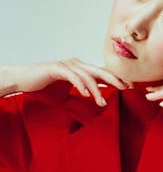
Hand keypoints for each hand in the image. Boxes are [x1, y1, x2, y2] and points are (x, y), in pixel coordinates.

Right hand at [1, 59, 131, 105]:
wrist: (24, 81)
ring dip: (96, 90)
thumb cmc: (44, 88)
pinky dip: (80, 85)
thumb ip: (78, 99)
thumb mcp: (65, 96)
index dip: (115, 79)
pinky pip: (72, 76)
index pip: (101, 73)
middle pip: (100, 70)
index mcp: (80, 69)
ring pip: (87, 76)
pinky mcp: (57, 68)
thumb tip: (92, 107)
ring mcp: (67, 65)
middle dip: (114, 79)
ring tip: (102, 102)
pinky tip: (86, 94)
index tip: (128, 87)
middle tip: (126, 87)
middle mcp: (76, 64)